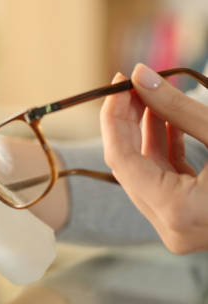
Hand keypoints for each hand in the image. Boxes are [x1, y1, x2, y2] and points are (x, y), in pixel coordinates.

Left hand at [100, 63, 207, 253]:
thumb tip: (141, 75)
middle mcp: (172, 227)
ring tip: (151, 94)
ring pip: (147, 173)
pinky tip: (166, 117)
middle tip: (134, 84)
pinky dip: (165, 149)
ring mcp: (180, 227)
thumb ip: (179, 108)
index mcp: (178, 212)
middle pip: (131, 166)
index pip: (122, 159)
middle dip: (129, 122)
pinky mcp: (190, 219)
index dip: (114, 117)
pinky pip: (166, 180)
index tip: (119, 81)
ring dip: (147, 132)